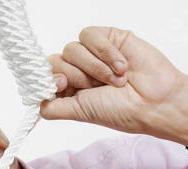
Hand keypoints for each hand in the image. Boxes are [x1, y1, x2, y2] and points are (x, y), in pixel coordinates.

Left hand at [41, 26, 187, 149]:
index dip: (50, 78)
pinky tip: (121, 66)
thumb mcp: (78, 113)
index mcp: (69, 89)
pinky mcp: (106, 39)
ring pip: (71, 48)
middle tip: (97, 87)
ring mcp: (91, 54)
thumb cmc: (120, 111)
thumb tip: (34, 100)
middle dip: (76, 76)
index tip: (63, 85)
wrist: (153, 101)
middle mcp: (77, 71)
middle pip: (56, 60)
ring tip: (115, 80)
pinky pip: (89, 35)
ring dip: (94, 67)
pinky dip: (105, 52)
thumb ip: (52, 108)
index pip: (44, 74)